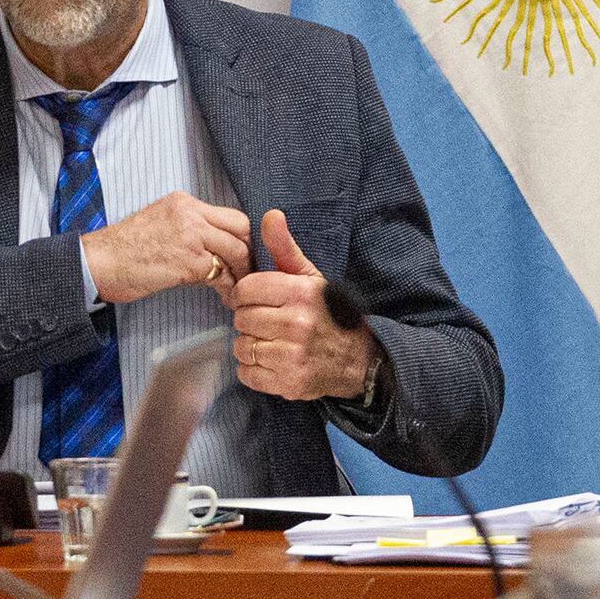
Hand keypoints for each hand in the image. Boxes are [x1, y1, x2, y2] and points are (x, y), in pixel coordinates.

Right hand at [82, 191, 250, 304]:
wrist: (99, 263)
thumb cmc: (122, 250)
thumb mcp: (158, 223)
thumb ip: (186, 227)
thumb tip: (212, 247)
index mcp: (183, 202)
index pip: (229, 214)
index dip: (240, 236)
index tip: (241, 253)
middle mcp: (190, 214)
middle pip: (241, 227)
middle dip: (248, 251)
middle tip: (246, 271)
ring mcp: (191, 236)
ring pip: (236, 250)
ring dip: (241, 273)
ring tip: (236, 288)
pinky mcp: (188, 262)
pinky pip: (221, 274)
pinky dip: (226, 288)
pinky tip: (223, 296)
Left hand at [231, 210, 373, 402]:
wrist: (358, 360)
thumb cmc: (328, 313)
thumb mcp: (310, 277)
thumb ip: (284, 247)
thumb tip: (269, 214)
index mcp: (301, 293)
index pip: (245, 290)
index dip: (248, 295)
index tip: (261, 301)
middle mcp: (297, 324)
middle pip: (241, 319)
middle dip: (250, 320)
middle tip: (269, 323)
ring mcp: (293, 356)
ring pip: (242, 347)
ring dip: (252, 346)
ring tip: (272, 342)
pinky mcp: (290, 383)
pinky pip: (247, 374)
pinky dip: (254, 370)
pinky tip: (272, 361)